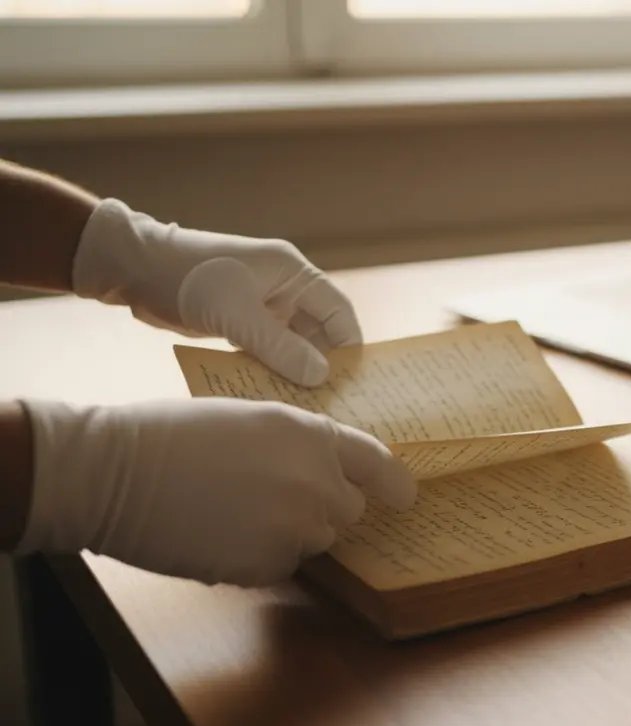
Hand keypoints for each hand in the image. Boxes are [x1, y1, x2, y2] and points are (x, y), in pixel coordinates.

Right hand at [16, 397, 417, 586]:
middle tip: (269, 498)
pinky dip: (257, 560)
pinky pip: (280, 568)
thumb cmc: (174, 435)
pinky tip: (218, 536)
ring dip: (288, 535)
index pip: (377, 464)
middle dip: (321, 509)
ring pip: (314, 542)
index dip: (394, 483)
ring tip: (233, 512)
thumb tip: (327, 476)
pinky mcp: (266, 564)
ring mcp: (294, 526)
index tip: (405, 498)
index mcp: (313, 436)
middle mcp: (316, 481)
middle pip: (348, 512)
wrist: (116, 470)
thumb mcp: (252, 419)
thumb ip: (299, 446)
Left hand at [71, 198, 357, 386]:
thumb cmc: (189, 278)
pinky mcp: (241, 323)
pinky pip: (267, 351)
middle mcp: (284, 290)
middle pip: (319, 332)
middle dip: (324, 365)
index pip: (339, 312)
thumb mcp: (236, 314)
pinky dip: (270, 371)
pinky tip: (271, 397)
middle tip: (329, 404)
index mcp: (293, 274)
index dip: (349, 346)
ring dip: (295, 372)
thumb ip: (279, 346)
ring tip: (303, 407)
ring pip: (292, 345)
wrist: (133, 268)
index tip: (352, 382)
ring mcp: (262, 307)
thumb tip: (321, 377)